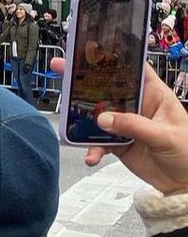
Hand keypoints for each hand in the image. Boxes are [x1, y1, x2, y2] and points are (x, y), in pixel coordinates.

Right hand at [52, 60, 187, 193]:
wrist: (184, 186)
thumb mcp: (165, 136)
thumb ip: (134, 126)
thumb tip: (103, 119)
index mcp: (153, 94)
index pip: (132, 69)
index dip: (113, 57)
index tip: (90, 49)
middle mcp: (136, 105)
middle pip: (106, 87)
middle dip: (83, 79)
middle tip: (61, 69)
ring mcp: (125, 123)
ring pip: (97, 112)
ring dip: (80, 114)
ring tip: (65, 115)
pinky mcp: (118, 142)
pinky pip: (98, 140)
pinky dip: (91, 147)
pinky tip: (91, 155)